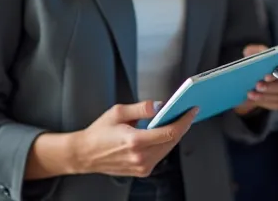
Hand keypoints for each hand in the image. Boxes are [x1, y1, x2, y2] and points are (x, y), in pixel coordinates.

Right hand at [71, 101, 196, 176]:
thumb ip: (142, 107)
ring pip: (168, 149)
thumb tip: (161, 105)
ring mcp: (141, 167)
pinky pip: (160, 155)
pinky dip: (165, 143)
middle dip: (182, 125)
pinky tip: (165, 132)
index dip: (185, 120)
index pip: (170, 132)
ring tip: (178, 119)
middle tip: (187, 112)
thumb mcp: (118, 112)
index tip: (192, 110)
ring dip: (175, 134)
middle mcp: (140, 157)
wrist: (85, 154)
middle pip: (172, 141)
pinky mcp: (141, 171)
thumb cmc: (99, 132)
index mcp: (135, 141)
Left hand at [233, 45, 277, 115]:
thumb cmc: (256, 62)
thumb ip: (258, 49)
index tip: (272, 71)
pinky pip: (275, 103)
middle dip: (273, 85)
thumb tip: (262, 54)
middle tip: (258, 85)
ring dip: (265, 95)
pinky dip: (262, 101)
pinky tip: (252, 97)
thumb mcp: (254, 52)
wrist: (248, 78)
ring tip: (251, 93)